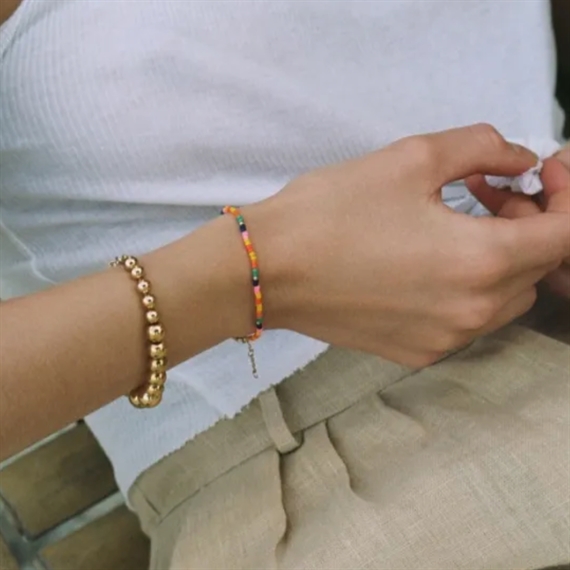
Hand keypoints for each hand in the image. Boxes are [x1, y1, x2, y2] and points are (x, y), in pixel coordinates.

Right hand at [245, 124, 568, 366]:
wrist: (269, 269)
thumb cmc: (331, 212)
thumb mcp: (411, 158)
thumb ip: (482, 147)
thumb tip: (518, 158)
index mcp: (479, 262)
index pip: (565, 235)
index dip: (565, 195)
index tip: (540, 170)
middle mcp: (472, 312)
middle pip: (538, 268)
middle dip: (528, 223)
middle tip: (488, 190)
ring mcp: (444, 339)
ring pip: (506, 299)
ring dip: (500, 259)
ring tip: (457, 225)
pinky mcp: (416, 352)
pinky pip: (466, 321)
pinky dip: (467, 290)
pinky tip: (427, 263)